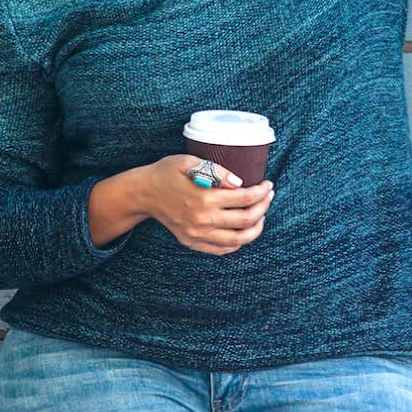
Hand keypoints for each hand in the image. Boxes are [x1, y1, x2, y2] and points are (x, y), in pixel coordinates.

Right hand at [142, 155, 274, 255]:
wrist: (143, 194)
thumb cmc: (166, 173)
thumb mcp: (188, 161)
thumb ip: (217, 171)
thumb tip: (240, 183)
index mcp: (205, 198)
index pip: (246, 198)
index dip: (262, 192)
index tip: (268, 185)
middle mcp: (203, 220)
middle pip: (246, 220)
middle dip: (264, 207)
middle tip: (268, 197)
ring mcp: (198, 234)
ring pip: (238, 240)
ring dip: (256, 229)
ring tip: (261, 216)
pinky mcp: (192, 242)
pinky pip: (222, 249)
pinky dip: (238, 243)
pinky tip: (243, 231)